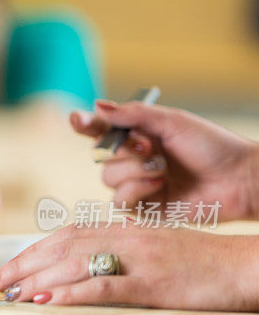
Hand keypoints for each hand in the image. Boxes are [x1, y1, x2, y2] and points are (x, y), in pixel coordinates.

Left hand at [0, 224, 258, 311]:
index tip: (2, 269)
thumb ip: (115, 253)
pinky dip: (72, 294)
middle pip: (59, 248)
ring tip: (8, 295)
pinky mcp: (152, 283)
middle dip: (20, 266)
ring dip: (36, 281)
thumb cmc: (197, 261)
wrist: (243, 264)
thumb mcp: (150, 249)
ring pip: (74, 265)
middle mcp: (123, 237)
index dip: (28, 252)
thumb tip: (78, 270)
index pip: (63, 236)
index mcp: (120, 228)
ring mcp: (137, 259)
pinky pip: (105, 286)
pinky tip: (47, 302)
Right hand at [71, 100, 258, 221]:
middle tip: (151, 148)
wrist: (237, 179)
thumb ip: (134, 115)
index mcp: (138, 136)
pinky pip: (119, 201)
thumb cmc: (212, 147)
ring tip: (163, 169)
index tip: (77, 120)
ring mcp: (137, 184)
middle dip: (123, 151)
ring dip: (135, 171)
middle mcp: (133, 160)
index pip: (101, 130)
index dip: (85, 125)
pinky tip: (161, 187)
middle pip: (100, 157)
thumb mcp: (172, 121)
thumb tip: (98, 106)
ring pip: (108, 179)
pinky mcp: (143, 208)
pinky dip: (138, 191)